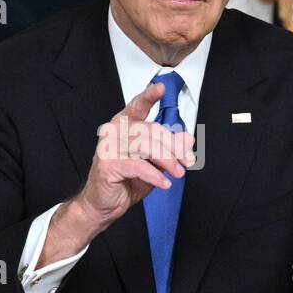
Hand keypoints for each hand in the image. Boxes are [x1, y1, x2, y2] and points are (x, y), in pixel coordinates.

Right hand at [74, 81, 195, 230]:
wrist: (104, 205)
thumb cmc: (127, 181)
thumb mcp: (154, 163)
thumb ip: (169, 149)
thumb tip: (187, 138)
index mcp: (124, 125)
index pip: (137, 105)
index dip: (149, 95)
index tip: (161, 87)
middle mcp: (114, 131)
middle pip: (151, 130)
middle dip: (174, 146)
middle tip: (188, 161)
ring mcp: (108, 147)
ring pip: (145, 146)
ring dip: (167, 161)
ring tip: (179, 173)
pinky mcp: (107, 164)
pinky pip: (137, 166)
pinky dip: (155, 175)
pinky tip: (164, 183)